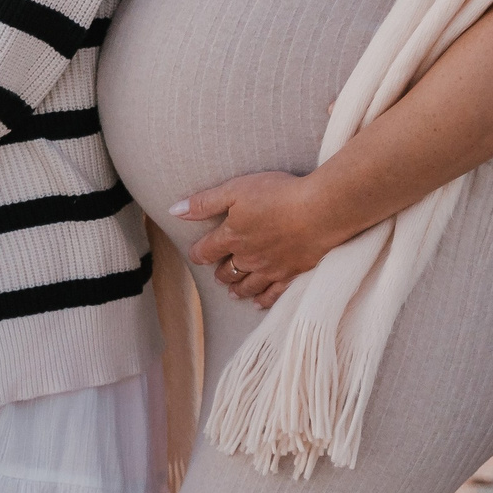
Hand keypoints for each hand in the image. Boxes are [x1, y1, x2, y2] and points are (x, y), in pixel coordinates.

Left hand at [174, 170, 349, 308]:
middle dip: (220, 272)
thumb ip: (204, 202)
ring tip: (232, 293)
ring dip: (238, 289)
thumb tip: (174, 210)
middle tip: (217, 274)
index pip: (207, 250)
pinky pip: (273, 294)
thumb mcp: (235, 189)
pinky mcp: (292, 274)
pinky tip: (258, 303)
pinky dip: (263, 300)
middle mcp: (248, 257)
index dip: (199, 252)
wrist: (318, 211)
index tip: (196, 254)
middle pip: (227, 271)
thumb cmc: (278, 194)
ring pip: (247, 285)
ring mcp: (270, 269)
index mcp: (232, 236)